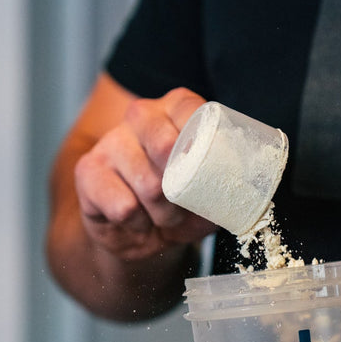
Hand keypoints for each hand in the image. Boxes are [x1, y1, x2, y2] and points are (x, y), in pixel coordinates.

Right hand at [74, 87, 215, 262]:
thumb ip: (229, 181)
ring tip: (163, 218)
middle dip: (180, 189)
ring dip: (163, 214)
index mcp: (173, 109)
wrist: (139, 233)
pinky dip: (137, 224)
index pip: (189, 108)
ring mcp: (111, 142)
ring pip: (147, 184)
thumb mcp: (210, 191)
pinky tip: (136, 221)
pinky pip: (123, 206)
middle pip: (165, 144)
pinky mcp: (87, 171)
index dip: (201, 140)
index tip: (207, 167)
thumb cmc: (179, 204)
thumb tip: (253, 184)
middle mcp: (139, 117)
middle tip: (183, 207)